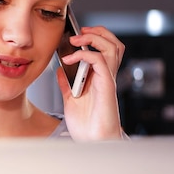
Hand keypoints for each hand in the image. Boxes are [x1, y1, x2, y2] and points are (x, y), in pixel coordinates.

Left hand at [56, 26, 125, 140]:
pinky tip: (70, 59)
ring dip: (93, 39)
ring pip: (112, 48)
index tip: (74, 34)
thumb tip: (60, 70)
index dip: (93, 37)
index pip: (104, 49)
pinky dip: (85, 55)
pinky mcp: (106, 86)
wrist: (92, 141)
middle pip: (113, 43)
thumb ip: (66, 83)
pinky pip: (101, 61)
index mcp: (99, 77)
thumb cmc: (85, 124)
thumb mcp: (70, 98)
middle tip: (79, 32)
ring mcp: (107, 80)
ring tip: (75, 40)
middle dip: (98, 32)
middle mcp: (106, 76)